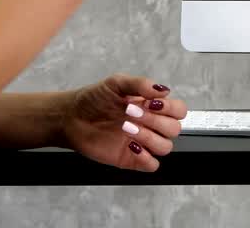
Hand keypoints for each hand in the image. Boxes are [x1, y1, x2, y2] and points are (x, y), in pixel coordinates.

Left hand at [59, 73, 188, 172]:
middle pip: (174, 129)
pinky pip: (152, 165)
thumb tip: (162, 90)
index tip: (150, 103)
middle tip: (131, 113)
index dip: (170, 108)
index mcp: (151, 106)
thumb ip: (140, 84)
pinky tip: (130, 145)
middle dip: (155, 121)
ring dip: (149, 137)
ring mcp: (142, 142)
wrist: (71, 117)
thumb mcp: (116, 83)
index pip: (178, 110)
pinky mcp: (131, 159)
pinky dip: (146, 157)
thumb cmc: (93, 98)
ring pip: (166, 147)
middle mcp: (150, 125)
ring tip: (126, 127)